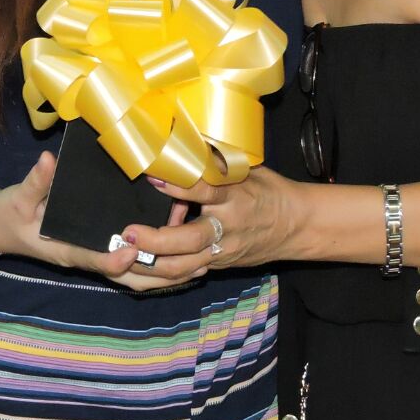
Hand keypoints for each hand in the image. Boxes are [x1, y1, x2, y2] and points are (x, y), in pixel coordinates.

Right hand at [0, 153, 200, 291]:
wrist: (2, 228)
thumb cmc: (11, 213)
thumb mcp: (19, 197)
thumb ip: (36, 182)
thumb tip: (46, 161)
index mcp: (66, 249)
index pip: (94, 259)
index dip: (115, 260)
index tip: (135, 250)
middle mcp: (85, 259)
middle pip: (127, 278)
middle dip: (161, 273)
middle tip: (193, 260)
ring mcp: (95, 259)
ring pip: (136, 277)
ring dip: (168, 272)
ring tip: (201, 258)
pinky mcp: (101, 252)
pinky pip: (134, 266)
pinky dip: (158, 263)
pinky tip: (183, 247)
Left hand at [128, 166, 294, 272]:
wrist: (296, 226)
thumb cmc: (268, 191)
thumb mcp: (248, 171)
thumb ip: (216, 164)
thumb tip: (184, 142)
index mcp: (236, 198)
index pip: (206, 192)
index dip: (179, 185)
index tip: (153, 176)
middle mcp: (228, 229)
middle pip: (190, 240)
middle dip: (157, 240)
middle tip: (129, 233)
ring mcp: (222, 252)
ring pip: (184, 267)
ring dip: (151, 264)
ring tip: (123, 256)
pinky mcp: (218, 266)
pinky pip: (186, 276)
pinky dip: (160, 277)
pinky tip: (136, 272)